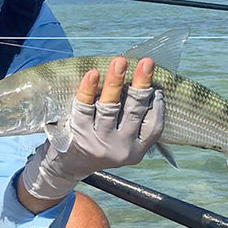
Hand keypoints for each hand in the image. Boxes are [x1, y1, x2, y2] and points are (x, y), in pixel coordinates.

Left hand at [21, 57, 163, 200]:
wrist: (68, 165)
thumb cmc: (100, 144)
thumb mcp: (123, 142)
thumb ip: (135, 122)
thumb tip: (147, 87)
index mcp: (136, 150)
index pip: (154, 126)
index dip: (158, 105)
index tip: (158, 87)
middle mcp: (120, 148)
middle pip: (134, 111)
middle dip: (141, 84)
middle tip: (146, 63)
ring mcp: (99, 141)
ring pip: (110, 107)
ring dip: (115, 82)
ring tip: (120, 62)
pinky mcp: (79, 133)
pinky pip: (84, 107)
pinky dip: (89, 89)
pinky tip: (93, 74)